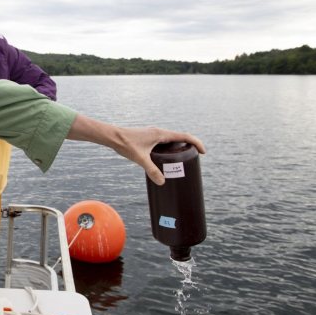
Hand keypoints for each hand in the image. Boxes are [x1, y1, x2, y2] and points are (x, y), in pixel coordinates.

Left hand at [66, 114, 205, 184]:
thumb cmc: (126, 144)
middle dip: (190, 145)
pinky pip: (164, 141)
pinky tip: (167, 158)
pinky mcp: (148, 137)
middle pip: (180, 137)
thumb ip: (151, 170)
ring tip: (184, 159)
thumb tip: (162, 182)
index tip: (203, 152)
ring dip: (180, 146)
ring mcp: (154, 133)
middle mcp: (159, 132)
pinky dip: (170, 147)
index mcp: (161, 134)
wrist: (112, 136)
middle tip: (196, 158)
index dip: (196, 142)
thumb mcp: (140, 159)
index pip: (185, 136)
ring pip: (172, 139)